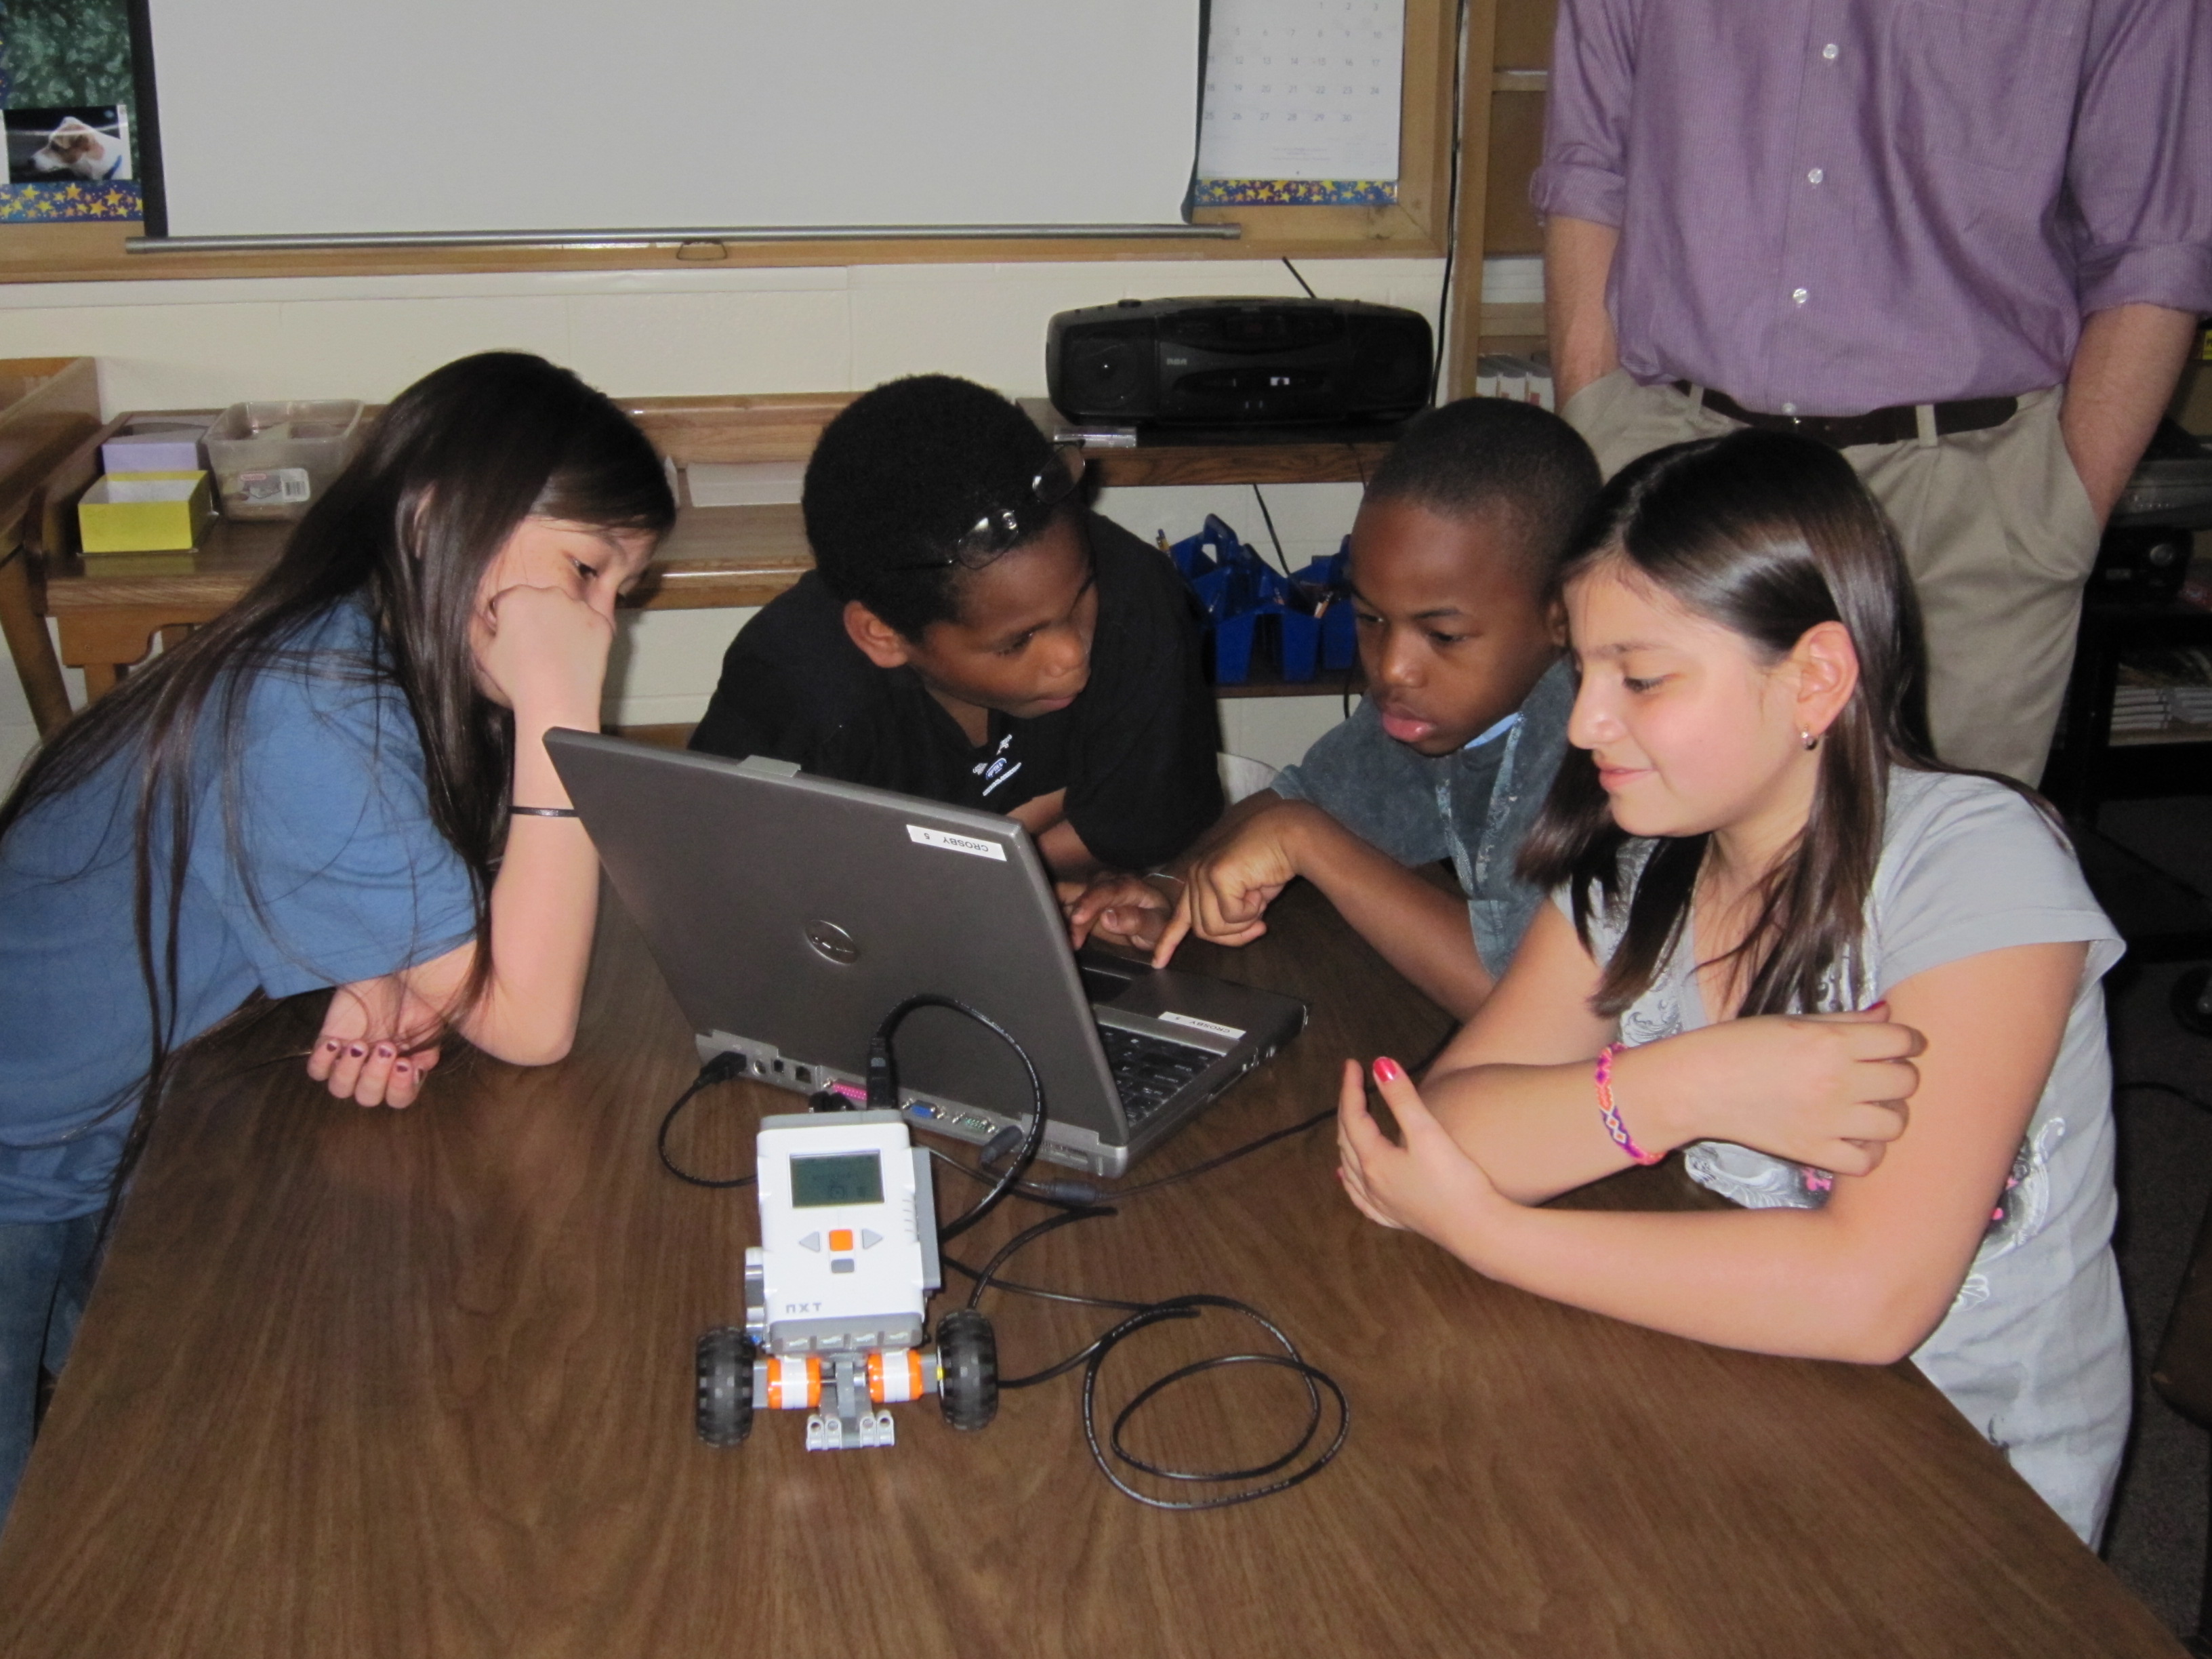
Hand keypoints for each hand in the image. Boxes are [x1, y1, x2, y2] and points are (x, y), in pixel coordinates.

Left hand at [307, 974, 446, 1107]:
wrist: (391, 965)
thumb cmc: (413, 994)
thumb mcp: (430, 1024)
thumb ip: (428, 1054)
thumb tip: (420, 1072)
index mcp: (401, 1069)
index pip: (399, 1099)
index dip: (400, 1089)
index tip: (405, 1062)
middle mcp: (374, 1069)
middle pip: (367, 1098)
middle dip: (376, 1076)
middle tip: (385, 1046)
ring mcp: (349, 1058)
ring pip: (339, 1089)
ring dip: (350, 1071)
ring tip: (359, 1045)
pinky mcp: (328, 1043)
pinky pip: (316, 1070)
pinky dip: (323, 1062)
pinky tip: (335, 1043)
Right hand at [472, 582, 613, 724]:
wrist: (557, 702)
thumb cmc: (518, 680)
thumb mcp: (483, 653)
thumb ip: (474, 626)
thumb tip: (473, 614)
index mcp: (517, 596)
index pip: (508, 602)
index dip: (507, 623)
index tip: (512, 642)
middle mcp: (550, 593)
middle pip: (539, 601)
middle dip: (535, 618)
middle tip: (535, 650)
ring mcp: (579, 607)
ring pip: (566, 609)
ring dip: (561, 623)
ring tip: (556, 655)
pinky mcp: (601, 622)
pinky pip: (595, 619)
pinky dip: (588, 629)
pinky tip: (580, 645)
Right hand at [1061, 872, 1178, 951]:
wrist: (1153, 918)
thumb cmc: (1157, 921)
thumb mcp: (1156, 926)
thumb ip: (1136, 921)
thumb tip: (1108, 917)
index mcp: (1129, 887)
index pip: (1107, 891)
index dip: (1090, 902)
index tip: (1077, 918)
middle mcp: (1107, 883)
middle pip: (1081, 891)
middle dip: (1068, 912)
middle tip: (1060, 937)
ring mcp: (1092, 890)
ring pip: (1067, 895)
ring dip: (1056, 912)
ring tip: (1050, 936)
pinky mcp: (1081, 899)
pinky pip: (1063, 902)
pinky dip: (1054, 914)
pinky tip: (1047, 931)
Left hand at [1150, 802, 1318, 964]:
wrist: (1290, 837)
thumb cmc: (1273, 865)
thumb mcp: (1248, 899)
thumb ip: (1232, 915)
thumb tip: (1234, 935)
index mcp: (1199, 880)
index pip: (1179, 917)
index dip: (1169, 942)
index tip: (1158, 963)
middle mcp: (1196, 876)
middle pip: (1204, 930)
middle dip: (1235, 935)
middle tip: (1259, 923)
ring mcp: (1203, 874)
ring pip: (1215, 927)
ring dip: (1244, 923)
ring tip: (1258, 899)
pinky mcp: (1216, 875)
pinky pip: (1232, 916)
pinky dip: (1252, 910)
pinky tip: (1258, 888)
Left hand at [1337, 1057, 1509, 1247]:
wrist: (1479, 1230)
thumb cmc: (1456, 1181)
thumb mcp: (1427, 1133)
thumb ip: (1402, 1098)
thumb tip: (1380, 1064)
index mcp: (1375, 1161)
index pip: (1353, 1116)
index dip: (1351, 1087)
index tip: (1353, 1063)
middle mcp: (1372, 1184)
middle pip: (1347, 1139)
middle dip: (1347, 1108)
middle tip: (1354, 1083)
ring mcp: (1383, 1204)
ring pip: (1350, 1168)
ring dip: (1346, 1141)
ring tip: (1347, 1123)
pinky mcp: (1399, 1218)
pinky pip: (1361, 1198)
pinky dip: (1350, 1182)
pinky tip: (1348, 1179)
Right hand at [1621, 1005, 1921, 1174]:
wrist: (1697, 1084)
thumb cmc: (1740, 1045)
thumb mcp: (1792, 1021)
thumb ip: (1844, 1021)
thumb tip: (1888, 1018)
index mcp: (1831, 1041)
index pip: (1903, 1041)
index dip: (1907, 1041)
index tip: (1898, 1044)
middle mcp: (1837, 1081)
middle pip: (1906, 1082)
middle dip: (1898, 1074)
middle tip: (1879, 1074)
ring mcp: (1827, 1121)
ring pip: (1895, 1124)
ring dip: (1887, 1113)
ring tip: (1867, 1106)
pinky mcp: (1813, 1152)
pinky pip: (1866, 1160)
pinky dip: (1866, 1150)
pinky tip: (1852, 1136)